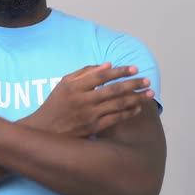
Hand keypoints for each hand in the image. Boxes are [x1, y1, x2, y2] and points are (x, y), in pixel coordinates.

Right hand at [22, 63, 152, 136]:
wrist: (45, 130)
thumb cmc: (55, 103)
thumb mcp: (64, 83)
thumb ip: (85, 72)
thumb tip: (108, 65)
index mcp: (75, 87)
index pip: (102, 76)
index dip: (120, 71)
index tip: (135, 69)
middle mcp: (83, 100)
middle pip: (114, 90)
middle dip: (134, 84)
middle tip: (147, 80)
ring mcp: (89, 115)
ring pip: (118, 105)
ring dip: (136, 98)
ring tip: (149, 94)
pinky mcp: (93, 128)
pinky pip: (115, 119)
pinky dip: (128, 113)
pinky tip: (137, 107)